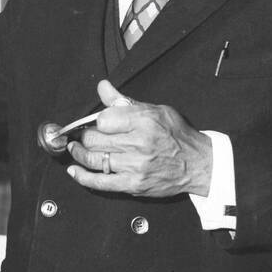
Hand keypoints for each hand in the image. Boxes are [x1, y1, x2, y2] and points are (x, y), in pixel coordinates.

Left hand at [66, 80, 211, 197]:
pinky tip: (74, 172)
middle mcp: (139, 143)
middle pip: (95, 140)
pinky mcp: (134, 184)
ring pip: (94, 160)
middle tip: (83, 136)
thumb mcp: (154, 110)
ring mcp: (136, 166)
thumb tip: (102, 86)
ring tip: (75, 149)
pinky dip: (83, 178)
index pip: (104, 119)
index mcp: (144, 121)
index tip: (96, 122)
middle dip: (85, 137)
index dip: (96, 120)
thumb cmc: (176, 134)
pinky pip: (101, 183)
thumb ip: (123, 101)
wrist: (197, 164)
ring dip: (79, 154)